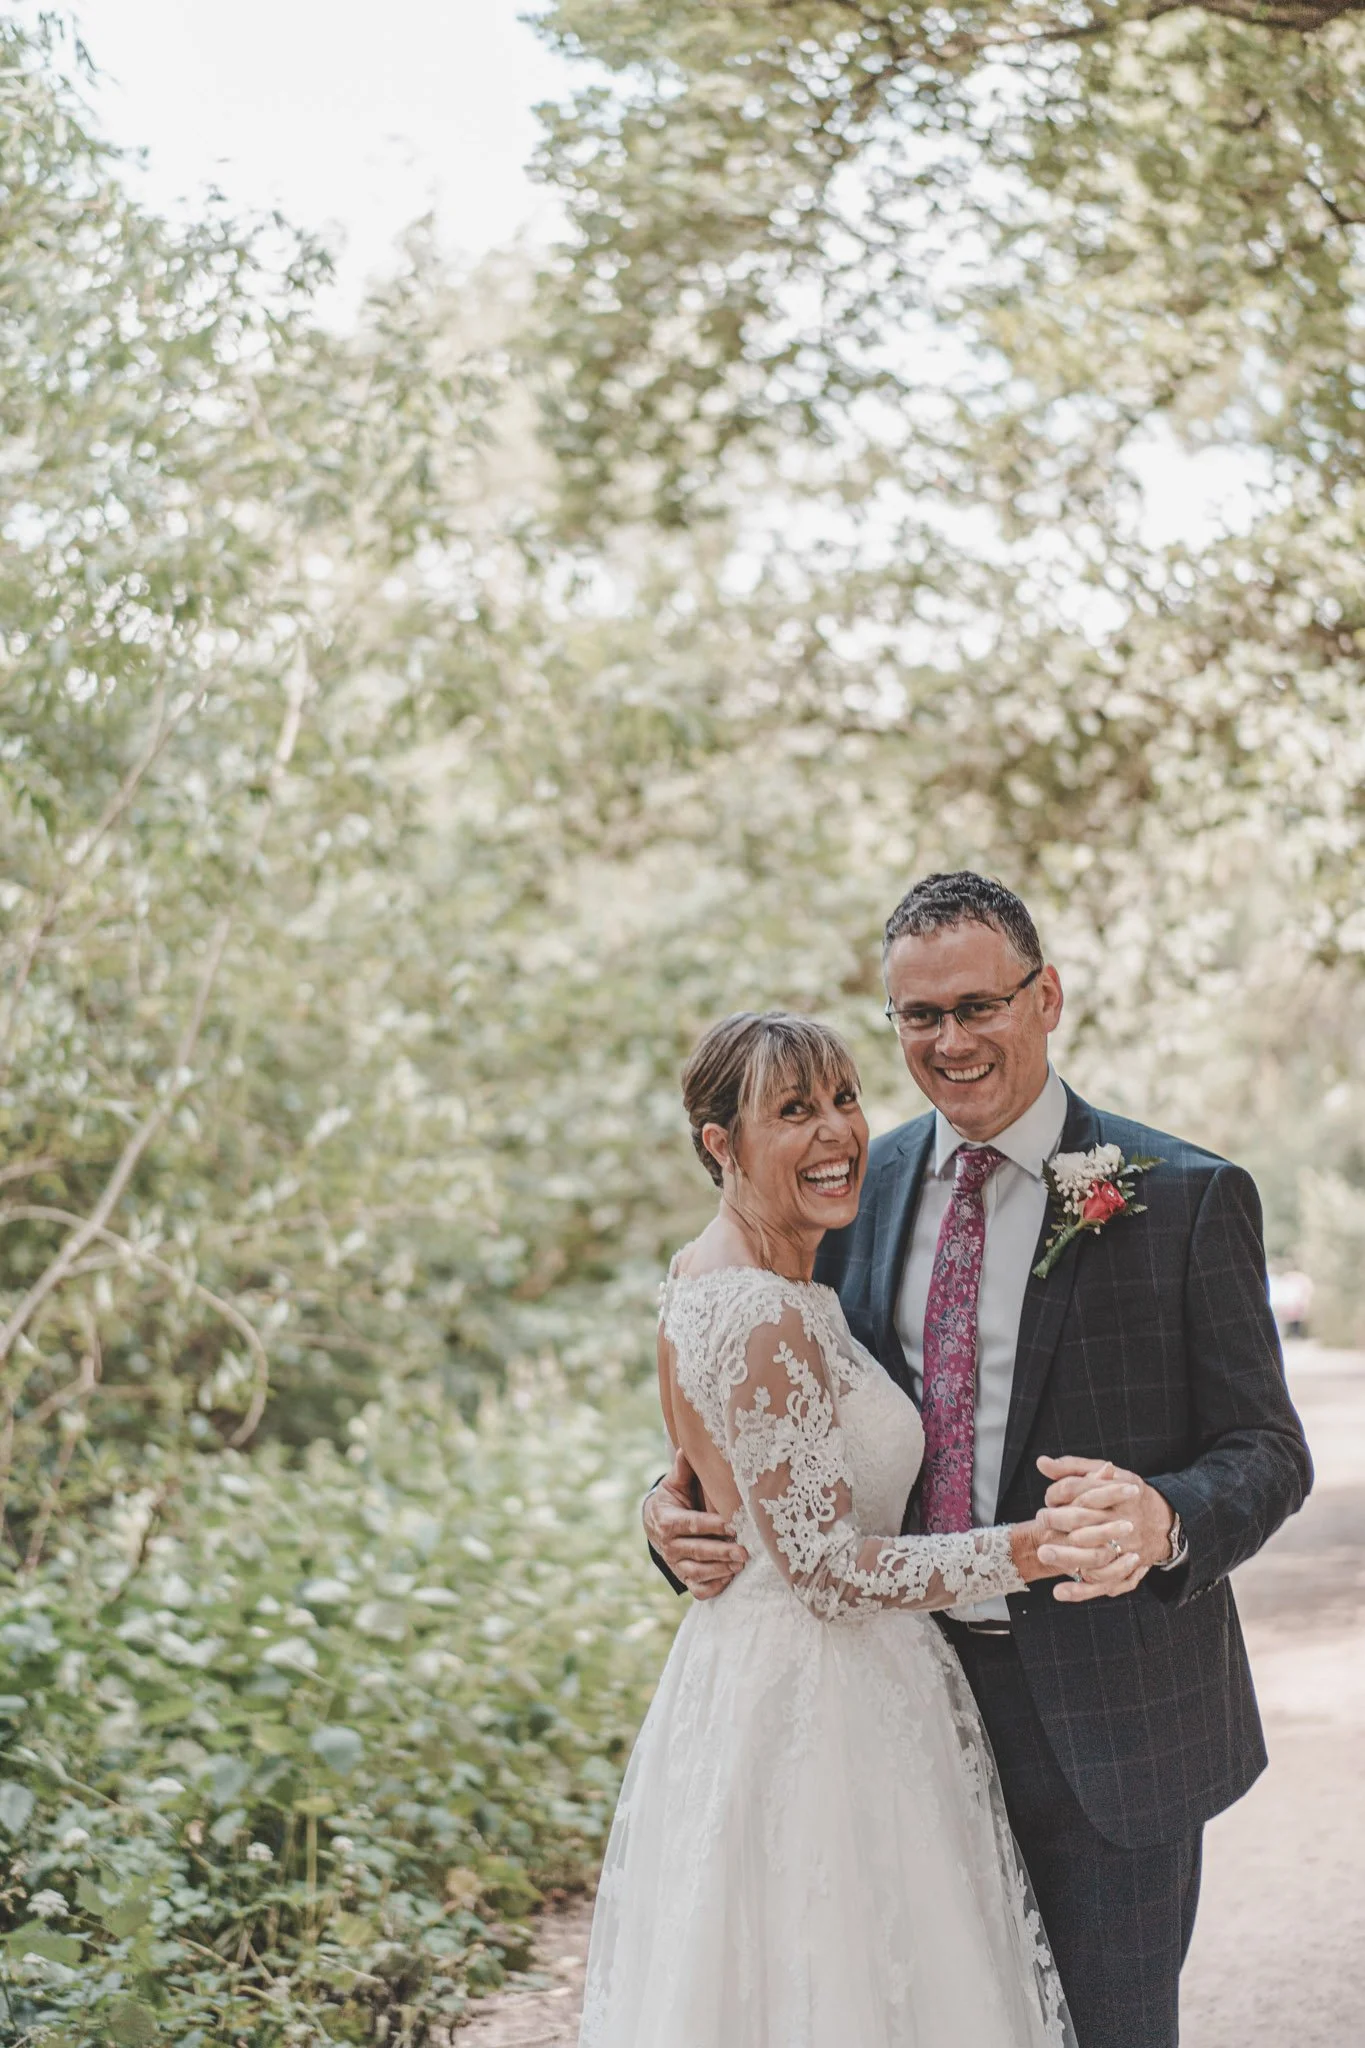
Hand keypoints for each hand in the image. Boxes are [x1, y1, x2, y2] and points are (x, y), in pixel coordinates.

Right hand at [643, 1448, 747, 1600]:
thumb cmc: (672, 1501)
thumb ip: (683, 1470)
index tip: (733, 1524)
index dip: (711, 1525)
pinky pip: (698, 1589)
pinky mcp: (684, 1578)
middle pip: (697, 1551)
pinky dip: (713, 1587)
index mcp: (668, 1521)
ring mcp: (676, 1564)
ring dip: (720, 1569)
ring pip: (698, 1572)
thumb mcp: (674, 1485)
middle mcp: (670, 1546)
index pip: (691, 1524)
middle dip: (721, 1552)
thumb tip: (687, 1448)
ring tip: (740, 1564)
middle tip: (743, 1551)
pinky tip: (729, 1578)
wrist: (656, 1525)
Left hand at [1036, 1454, 1172, 1602]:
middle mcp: (1122, 1520)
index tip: (1048, 1499)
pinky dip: (1081, 1591)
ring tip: (1043, 1553)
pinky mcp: (1126, 1570)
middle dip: (1059, 1521)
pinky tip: (1059, 1591)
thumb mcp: (1105, 1474)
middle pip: (1086, 1520)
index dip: (1060, 1493)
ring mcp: (1126, 1547)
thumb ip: (1072, 1468)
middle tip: (1040, 1523)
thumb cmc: (1126, 1493)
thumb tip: (1041, 1463)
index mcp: (1117, 1492)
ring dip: (1067, 1557)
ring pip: (1094, 1555)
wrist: (1164, 1521)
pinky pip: (1103, 1582)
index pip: (1082, 1489)